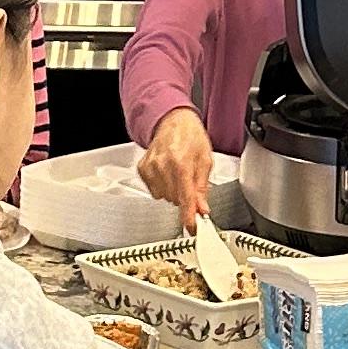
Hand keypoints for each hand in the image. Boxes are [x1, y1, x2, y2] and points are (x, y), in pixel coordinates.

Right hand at [137, 106, 213, 229]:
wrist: (173, 120)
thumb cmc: (190, 136)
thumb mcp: (205, 160)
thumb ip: (202, 187)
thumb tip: (202, 208)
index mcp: (181, 162)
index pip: (185, 198)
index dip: (189, 216)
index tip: (192, 228)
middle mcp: (163, 165)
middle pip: (174, 199)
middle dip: (185, 196)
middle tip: (190, 181)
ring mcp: (150, 168)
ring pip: (164, 197)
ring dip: (173, 191)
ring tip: (178, 173)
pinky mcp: (142, 169)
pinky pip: (154, 190)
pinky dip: (162, 186)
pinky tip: (166, 172)